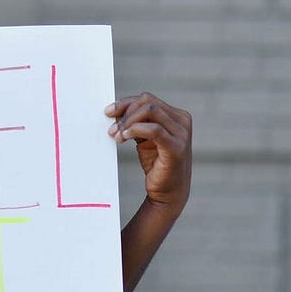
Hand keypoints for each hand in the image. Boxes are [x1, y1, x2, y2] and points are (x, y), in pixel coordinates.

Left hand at [106, 92, 191, 215]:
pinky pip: (154, 129)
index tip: (108, 112)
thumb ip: (136, 123)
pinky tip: (124, 137)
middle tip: (112, 129)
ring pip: (150, 111)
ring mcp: (181, 134)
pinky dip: (135, 129)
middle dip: (125, 112)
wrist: (167, 192)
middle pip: (147, 102)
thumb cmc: (156, 163)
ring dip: (128, 122)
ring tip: (117, 136)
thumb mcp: (145, 138)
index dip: (125, 103)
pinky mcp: (176, 147)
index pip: (147, 99)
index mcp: (176, 116)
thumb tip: (114, 111)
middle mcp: (182, 122)